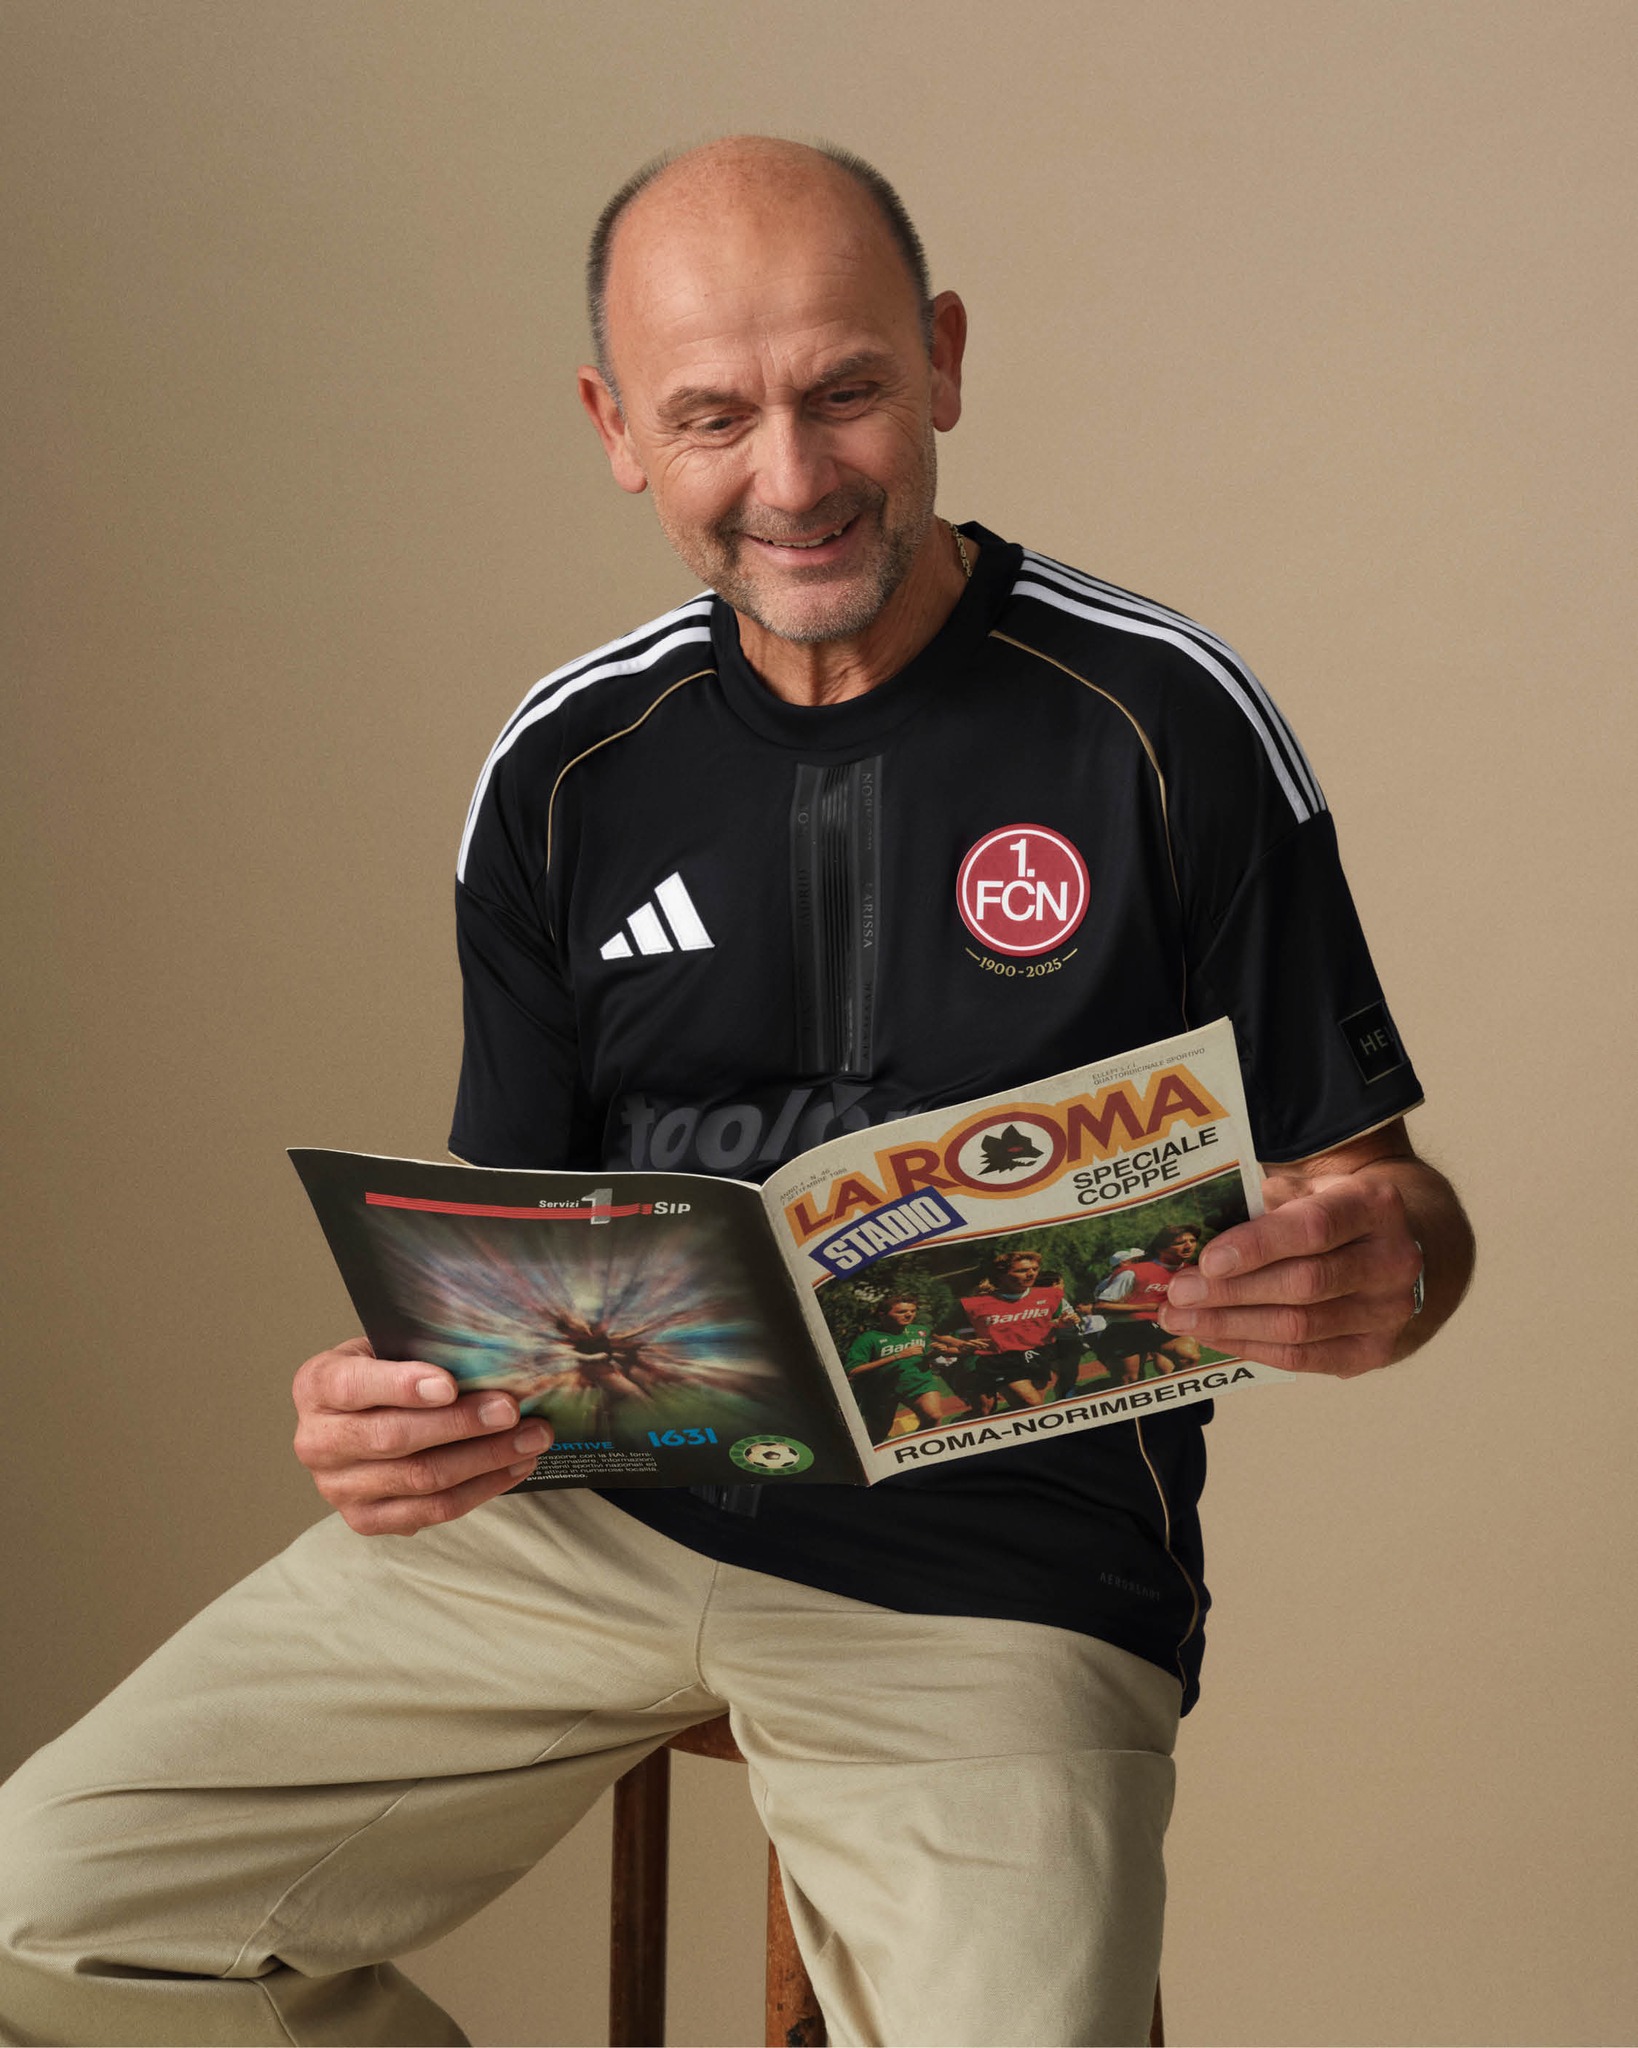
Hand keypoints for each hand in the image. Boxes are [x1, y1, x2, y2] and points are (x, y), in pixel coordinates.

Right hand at [292, 1337, 552, 1533]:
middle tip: (511, 1410)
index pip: (353, 1386)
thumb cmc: (384, 1372)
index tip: (450, 1384)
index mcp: (316, 1386)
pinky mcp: (365, 1519)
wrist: (359, 1417)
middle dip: (461, 1424)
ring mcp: (337, 1487)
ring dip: (485, 1459)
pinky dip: (480, 1489)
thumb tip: (493, 1357)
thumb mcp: (388, 1347)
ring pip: (420, 1479)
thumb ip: (423, 1350)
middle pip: (393, 1438)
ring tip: (531, 1438)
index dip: (402, 1386)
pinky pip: (431, 1511)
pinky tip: (513, 1466)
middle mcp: (316, 1441)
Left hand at [1156, 1172, 1421, 1378]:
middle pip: (1304, 1284)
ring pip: (1300, 1328)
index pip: (1314, 1228)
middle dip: (1231, 1292)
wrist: (1398, 1249)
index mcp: (1374, 1205)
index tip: (1207, 1260)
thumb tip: (1190, 1236)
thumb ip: (1261, 1205)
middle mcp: (1392, 1260)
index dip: (1258, 1246)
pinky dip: (1253, 1348)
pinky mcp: (1375, 1351)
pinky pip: (1304, 1358)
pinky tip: (1216, 1337)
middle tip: (1178, 1294)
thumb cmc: (1332, 1212)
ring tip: (1181, 1319)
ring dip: (1231, 1326)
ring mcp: (1389, 1312)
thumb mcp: (1306, 1189)